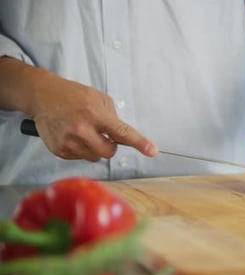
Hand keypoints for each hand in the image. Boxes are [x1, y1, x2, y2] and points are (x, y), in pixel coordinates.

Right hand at [0, 58, 157, 161]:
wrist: (42, 96)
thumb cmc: (73, 95)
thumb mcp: (99, 98)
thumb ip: (113, 118)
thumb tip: (122, 137)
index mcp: (95, 114)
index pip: (122, 133)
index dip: (139, 143)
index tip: (152, 150)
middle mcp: (81, 130)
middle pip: (110, 153)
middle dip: (111, 146)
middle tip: (103, 134)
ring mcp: (69, 142)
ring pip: (95, 158)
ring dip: (95, 148)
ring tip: (84, 132)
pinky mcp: (59, 150)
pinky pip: (81, 158)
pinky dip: (82, 150)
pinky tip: (73, 136)